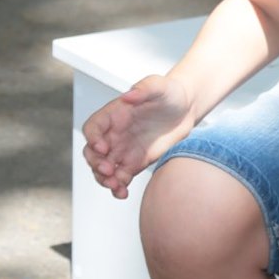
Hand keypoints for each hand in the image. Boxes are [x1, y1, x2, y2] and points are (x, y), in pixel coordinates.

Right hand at [81, 73, 196, 198]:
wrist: (185, 108)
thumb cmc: (169, 93)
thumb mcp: (159, 85)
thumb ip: (144, 88)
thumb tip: (128, 95)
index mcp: (114, 114)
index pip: (93, 127)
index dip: (92, 139)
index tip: (103, 148)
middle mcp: (114, 133)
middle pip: (92, 152)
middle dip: (95, 164)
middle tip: (109, 171)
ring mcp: (122, 150)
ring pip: (103, 168)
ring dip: (104, 179)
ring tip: (116, 186)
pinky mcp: (134, 163)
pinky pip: (119, 178)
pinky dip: (118, 187)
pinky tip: (122, 193)